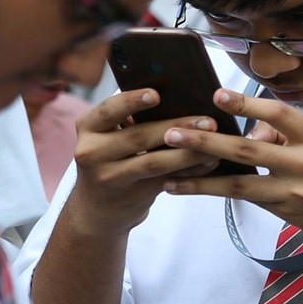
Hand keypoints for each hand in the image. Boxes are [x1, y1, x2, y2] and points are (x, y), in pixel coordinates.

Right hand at [64, 90, 220, 236]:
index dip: (132, 101)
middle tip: (207, 120)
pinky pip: (165, 181)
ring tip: (214, 142)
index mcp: (87, 128)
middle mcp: (91, 152)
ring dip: (188, 152)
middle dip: (176, 126)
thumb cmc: (110, 160)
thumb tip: (179, 98)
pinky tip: (209, 163)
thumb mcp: (108, 138)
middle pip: (138, 136)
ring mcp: (110, 178)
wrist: (96, 209)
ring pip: (154, 162)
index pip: (108, 110)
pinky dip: (189, 171)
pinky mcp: (130, 197)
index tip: (156, 94)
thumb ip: (131, 121)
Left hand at [161, 88, 302, 255]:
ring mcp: (297, 191)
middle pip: (250, 148)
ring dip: (202, 175)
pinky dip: (216, 191)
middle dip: (208, 140)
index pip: (281, 114)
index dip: (248, 104)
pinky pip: (247, 199)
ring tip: (169, 167)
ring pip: (241, 182)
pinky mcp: (289, 213)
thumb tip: (251, 130)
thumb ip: (290, 136)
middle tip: (174, 131)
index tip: (217, 95)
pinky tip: (189, 188)